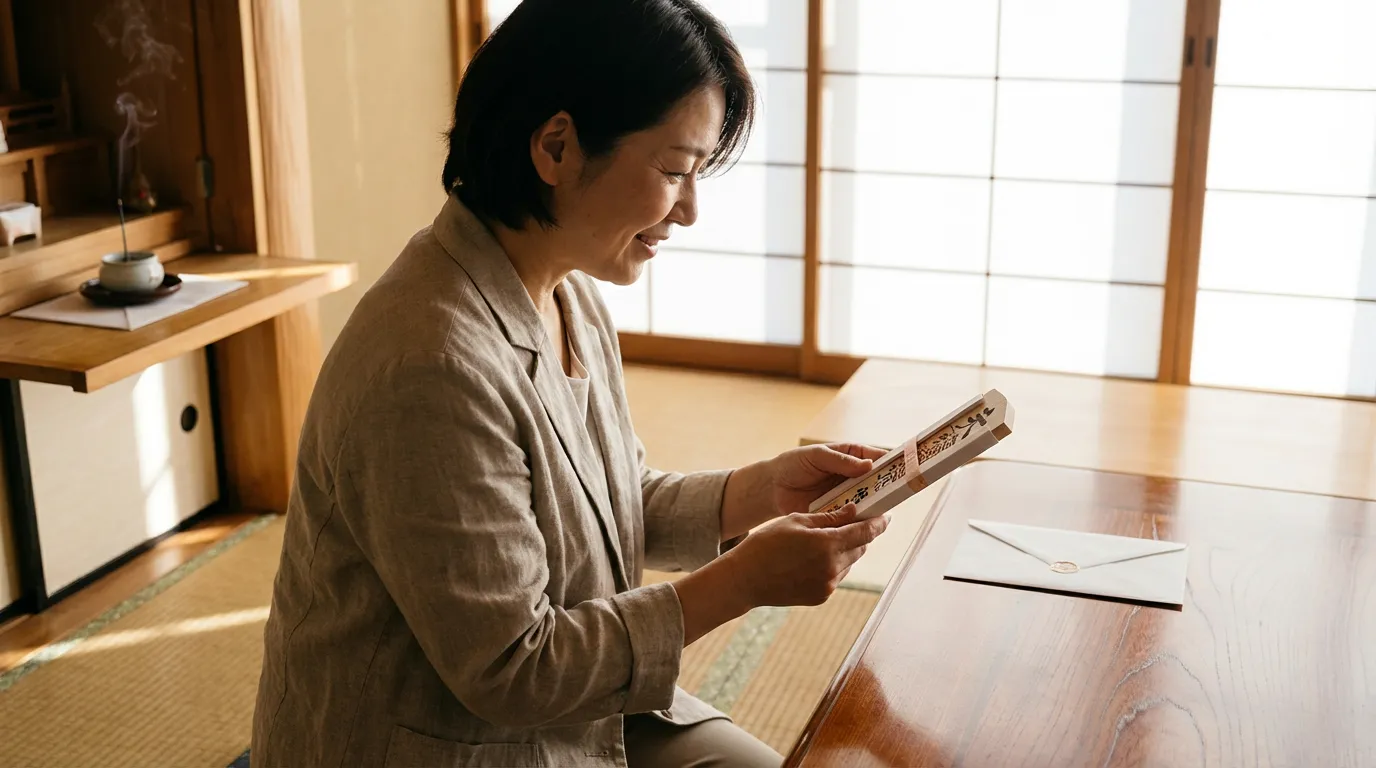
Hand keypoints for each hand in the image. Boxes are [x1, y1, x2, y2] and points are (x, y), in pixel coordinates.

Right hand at [726, 503, 888, 606]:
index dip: (879, 524)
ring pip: (849, 563)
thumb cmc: (766, 544)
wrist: (745, 580)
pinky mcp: (821, 596)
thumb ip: (828, 517)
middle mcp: (833, 567)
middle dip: (860, 535)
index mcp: (827, 544)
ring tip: (826, 541)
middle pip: (860, 548)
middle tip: (854, 524)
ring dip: (846, 551)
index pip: (865, 532)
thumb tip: (853, 511)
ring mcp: (828, 585)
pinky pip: (836, 576)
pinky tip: (813, 559)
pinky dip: (833, 565)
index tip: (886, 517)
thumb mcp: (796, 521)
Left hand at [767, 443, 886, 515]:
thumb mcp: (816, 456)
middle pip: (877, 482)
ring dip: (875, 506)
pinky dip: (859, 521)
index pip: (877, 458)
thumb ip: (841, 460)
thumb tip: (868, 465)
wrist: (773, 488)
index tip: (903, 468)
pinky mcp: (838, 513)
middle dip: (887, 487)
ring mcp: (847, 496)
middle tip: (896, 493)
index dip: (891, 462)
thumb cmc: (794, 464)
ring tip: (883, 510)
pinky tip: (865, 524)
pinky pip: (853, 517)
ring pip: (869, 501)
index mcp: (851, 457)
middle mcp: (853, 477)